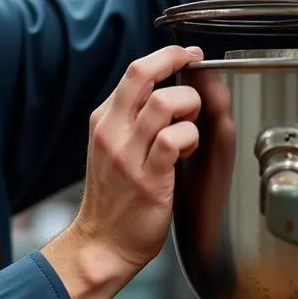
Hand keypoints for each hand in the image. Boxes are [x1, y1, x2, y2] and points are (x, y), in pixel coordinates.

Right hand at [42, 45, 202, 298]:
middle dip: (176, 60)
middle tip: (196, 64)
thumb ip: (131, 121)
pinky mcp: (147, 179)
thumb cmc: (114, 199)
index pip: (134, 72)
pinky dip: (189, 137)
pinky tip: (188, 151)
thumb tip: (163, 92)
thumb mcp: (112, 149)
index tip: (187, 54)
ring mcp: (127, 154)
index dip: (166, 56)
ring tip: (190, 123)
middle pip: (142, 73)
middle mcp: (112, 132)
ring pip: (163, 102)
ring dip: (188, 105)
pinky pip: (174, 140)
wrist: (101, 243)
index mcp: (104, 121)